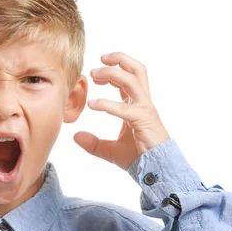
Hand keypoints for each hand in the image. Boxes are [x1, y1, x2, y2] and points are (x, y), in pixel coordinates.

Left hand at [73, 52, 170, 170]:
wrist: (155, 171)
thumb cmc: (138, 158)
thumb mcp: (109, 150)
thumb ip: (93, 143)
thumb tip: (76, 137)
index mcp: (137, 106)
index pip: (129, 79)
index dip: (114, 70)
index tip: (96, 72)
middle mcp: (143, 103)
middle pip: (136, 70)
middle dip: (119, 59)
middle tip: (99, 59)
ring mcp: (145, 109)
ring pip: (132, 80)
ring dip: (112, 73)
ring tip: (94, 74)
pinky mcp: (143, 120)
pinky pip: (124, 108)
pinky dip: (107, 104)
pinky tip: (93, 104)